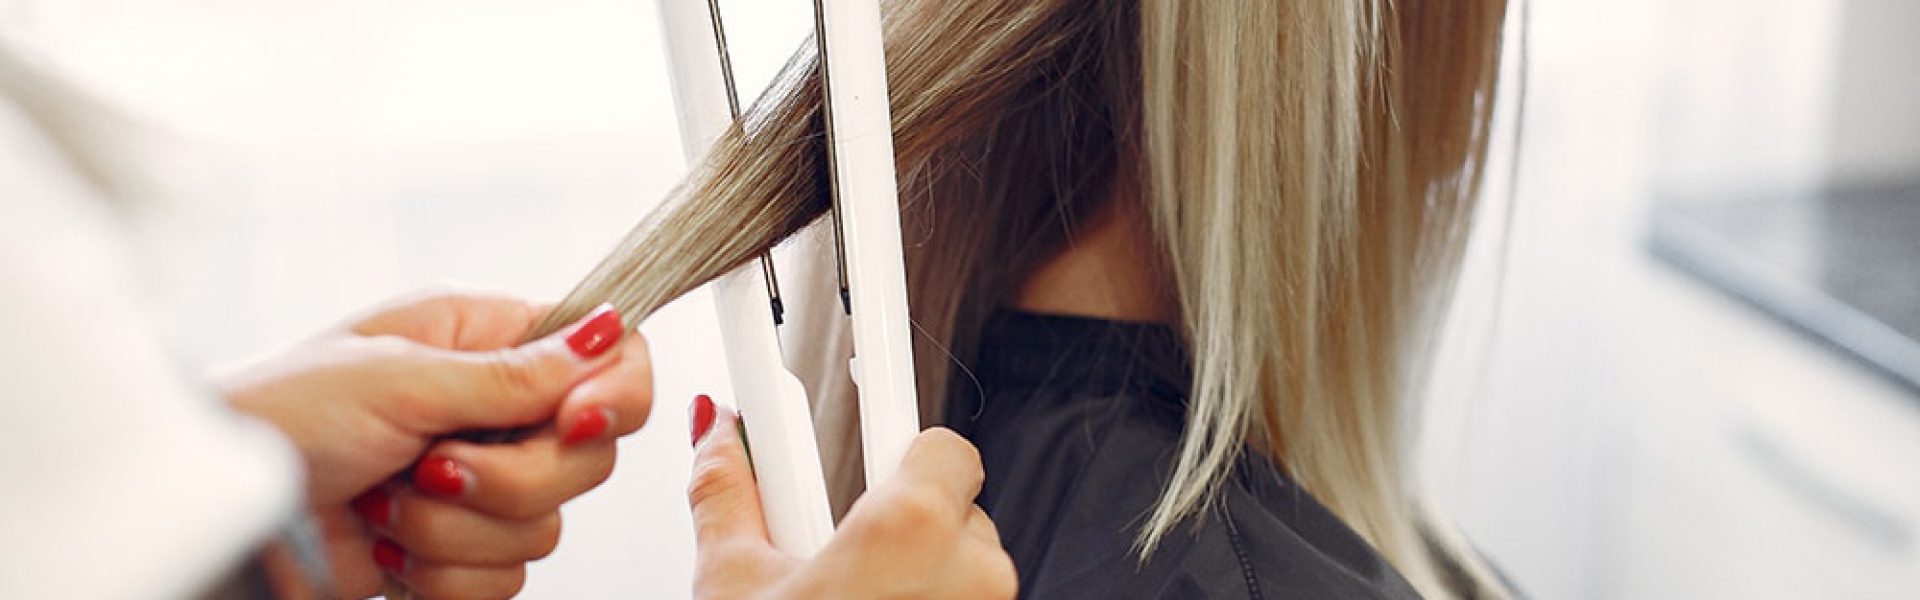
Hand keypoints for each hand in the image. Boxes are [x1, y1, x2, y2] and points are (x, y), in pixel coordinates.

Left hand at [215, 289, 652, 597]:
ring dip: (457, 531)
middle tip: (434, 466)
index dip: (613, 395)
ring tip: (386, 503)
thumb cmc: (280, 417)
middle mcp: (493, 409)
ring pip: (545, 528)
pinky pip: (505, 580)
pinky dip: (442, 575)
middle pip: (589, 457)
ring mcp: (479, 483)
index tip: (574, 421)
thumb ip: (513, 373)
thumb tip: (609, 332)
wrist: (226, 519)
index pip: (612, 358)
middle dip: (510, 479)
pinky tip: (386, 544)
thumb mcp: (399, 379)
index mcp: (486, 340)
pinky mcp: (457, 550)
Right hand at [686, 398, 1016, 598]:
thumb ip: (725, 491)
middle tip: (836, 554)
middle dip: (894, 517)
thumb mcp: (733, 585)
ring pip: (966, 559)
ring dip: (917, 570)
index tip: (887, 374)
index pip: (936, 439)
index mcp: (910, 530)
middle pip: (948, 502)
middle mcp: (975, 571)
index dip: (894, 427)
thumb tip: (715, 433)